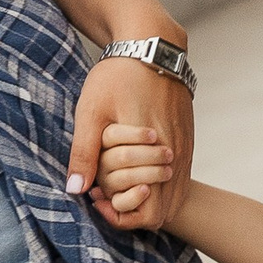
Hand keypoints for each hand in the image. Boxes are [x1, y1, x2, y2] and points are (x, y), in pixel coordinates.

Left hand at [67, 55, 193, 229]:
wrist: (153, 46)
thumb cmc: (119, 76)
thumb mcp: (91, 112)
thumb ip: (84, 153)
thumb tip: (75, 190)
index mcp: (152, 154)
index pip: (148, 213)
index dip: (121, 215)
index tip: (97, 198)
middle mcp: (175, 156)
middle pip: (163, 213)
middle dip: (133, 210)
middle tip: (104, 193)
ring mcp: (185, 149)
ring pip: (173, 198)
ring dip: (147, 198)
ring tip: (118, 182)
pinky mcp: (188, 141)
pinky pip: (178, 179)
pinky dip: (159, 185)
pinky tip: (135, 170)